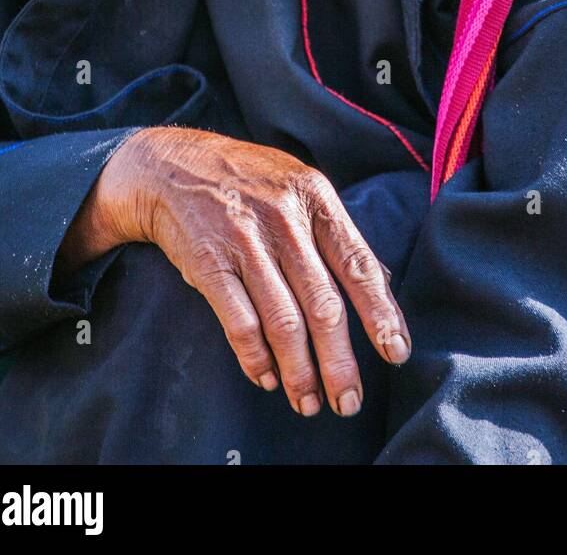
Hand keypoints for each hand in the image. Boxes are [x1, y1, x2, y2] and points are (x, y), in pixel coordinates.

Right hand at [74, 126, 411, 419]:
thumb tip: (380, 282)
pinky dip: (255, 358)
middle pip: (322, 303)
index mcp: (315, 197)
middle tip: (349, 401)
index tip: (395, 352)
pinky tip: (267, 378)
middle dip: (340, 361)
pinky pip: (239, 322)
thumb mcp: (299, 188)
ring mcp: (244, 241)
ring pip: (282, 321)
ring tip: (309, 402)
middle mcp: (283, 219)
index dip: (380, 312)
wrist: (172, 164)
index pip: (357, 263)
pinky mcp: (208, 262)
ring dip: (299, 372)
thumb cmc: (249, 181)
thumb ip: (335, 233)